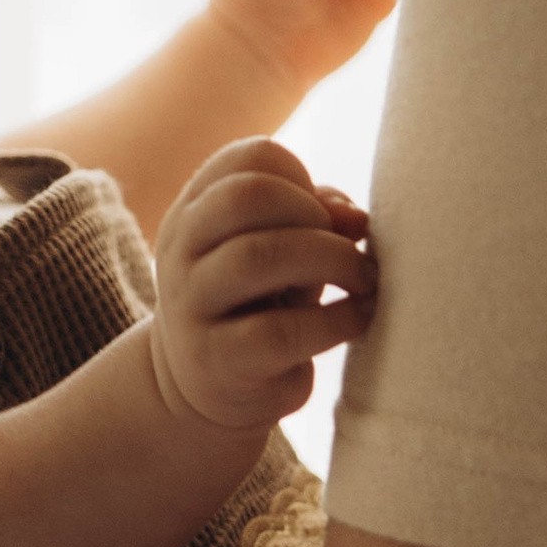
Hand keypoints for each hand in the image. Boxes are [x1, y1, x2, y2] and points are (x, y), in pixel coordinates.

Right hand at [150, 137, 375, 427]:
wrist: (206, 387)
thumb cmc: (259, 302)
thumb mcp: (281, 249)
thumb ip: (316, 216)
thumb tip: (355, 218)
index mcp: (194, 211)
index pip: (248, 158)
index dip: (301, 176)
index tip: (324, 214)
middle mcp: (181, 252)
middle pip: (247, 196)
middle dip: (315, 215)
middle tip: (348, 245)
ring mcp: (192, 307)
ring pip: (258, 255)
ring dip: (333, 259)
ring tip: (364, 279)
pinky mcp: (218, 362)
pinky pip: (281, 331)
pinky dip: (336, 320)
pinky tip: (357, 318)